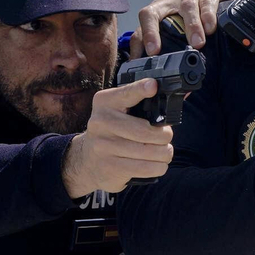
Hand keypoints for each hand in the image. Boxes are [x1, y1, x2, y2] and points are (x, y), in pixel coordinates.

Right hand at [61, 79, 175, 198]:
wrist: (87, 160)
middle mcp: (102, 122)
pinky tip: (155, 163)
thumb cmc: (113, 131)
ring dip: (165, 153)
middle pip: (148, 131)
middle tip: (164, 136)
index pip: (127, 93)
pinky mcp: (111, 167)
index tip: (153, 86)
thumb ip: (138, 102)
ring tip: (162, 151)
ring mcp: (104, 146)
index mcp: (106, 102)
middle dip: (165, 135)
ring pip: (152, 151)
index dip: (141, 89)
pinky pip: (148, 168)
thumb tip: (166, 98)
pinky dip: (159, 166)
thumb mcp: (118, 111)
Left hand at [131, 0, 238, 56]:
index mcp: (159, 10)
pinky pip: (207, 1)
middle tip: (154, 52)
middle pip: (151, 14)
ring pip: (186, 8)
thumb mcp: (180, 16)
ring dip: (191, 26)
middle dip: (151, 33)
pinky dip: (208, 14)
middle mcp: (169, 1)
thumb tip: (172, 69)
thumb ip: (176, 37)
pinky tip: (211, 27)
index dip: (137, 44)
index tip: (137, 64)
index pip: (141, 27)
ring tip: (197, 44)